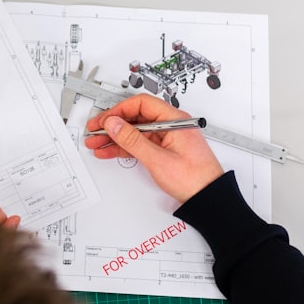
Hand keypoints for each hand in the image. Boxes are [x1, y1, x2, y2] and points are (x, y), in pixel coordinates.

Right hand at [84, 94, 223, 201]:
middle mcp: (170, 125)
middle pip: (136, 117)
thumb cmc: (194, 178)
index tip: (104, 121)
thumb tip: (114, 124)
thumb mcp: (158, 159)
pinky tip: (109, 151)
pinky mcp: (163, 150)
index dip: (119, 110)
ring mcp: (166, 138)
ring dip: (115, 137)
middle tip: (95, 131)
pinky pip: (140, 144)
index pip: (141, 104)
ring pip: (135, 132)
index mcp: (174, 120)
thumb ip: (133, 140)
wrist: (208, 198)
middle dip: (113, 125)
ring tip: (97, 143)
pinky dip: (124, 148)